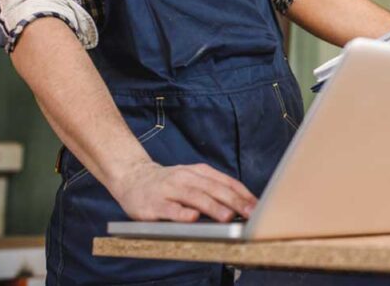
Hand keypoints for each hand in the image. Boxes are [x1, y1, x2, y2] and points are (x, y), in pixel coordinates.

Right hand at [111, 160, 256, 221]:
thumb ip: (213, 189)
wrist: (133, 177)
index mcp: (199, 172)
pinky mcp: (153, 204)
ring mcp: (169, 189)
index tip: (257, 206)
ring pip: (194, 197)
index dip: (242, 194)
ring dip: (212, 207)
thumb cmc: (169, 183)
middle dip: (234, 201)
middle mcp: (186, 177)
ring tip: (228, 217)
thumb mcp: (193, 179)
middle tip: (249, 213)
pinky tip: (193, 218)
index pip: (225, 182)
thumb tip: (241, 204)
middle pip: (213, 189)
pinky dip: (181, 213)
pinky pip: (170, 209)